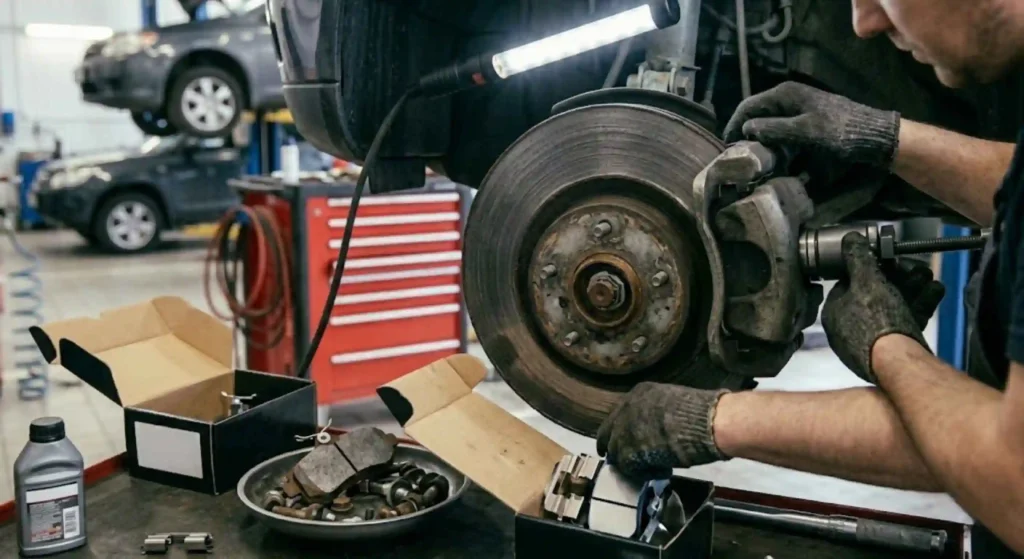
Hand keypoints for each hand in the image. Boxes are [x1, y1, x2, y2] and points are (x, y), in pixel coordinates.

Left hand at [596, 382, 729, 478]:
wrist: (704, 422)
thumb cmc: (698, 412)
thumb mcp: (671, 403)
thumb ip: (656, 413)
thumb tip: (657, 426)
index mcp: (637, 394)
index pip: (620, 415)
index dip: (624, 429)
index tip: (630, 439)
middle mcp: (624, 410)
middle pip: (608, 433)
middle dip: (616, 447)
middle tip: (626, 460)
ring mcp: (622, 431)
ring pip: (616, 452)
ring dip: (632, 461)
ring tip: (653, 466)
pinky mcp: (627, 452)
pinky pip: (628, 468)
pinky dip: (644, 472)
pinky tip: (663, 470)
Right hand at [724, 82, 900, 170]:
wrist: (873, 135)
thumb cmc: (839, 132)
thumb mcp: (804, 132)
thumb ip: (774, 129)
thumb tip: (747, 129)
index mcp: (784, 95)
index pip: (748, 106)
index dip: (734, 125)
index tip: (726, 146)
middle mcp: (788, 97)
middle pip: (757, 115)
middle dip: (746, 134)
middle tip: (739, 156)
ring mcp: (798, 108)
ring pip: (769, 124)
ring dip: (760, 141)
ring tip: (754, 160)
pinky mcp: (807, 119)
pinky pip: (782, 130)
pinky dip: (775, 142)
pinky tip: (775, 158)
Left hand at [821, 233, 944, 382]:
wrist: (900, 363)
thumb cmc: (877, 323)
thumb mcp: (867, 281)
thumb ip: (858, 258)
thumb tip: (849, 240)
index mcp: (835, 313)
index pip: (849, 282)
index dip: (871, 266)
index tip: (888, 258)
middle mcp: (850, 328)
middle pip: (876, 293)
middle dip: (899, 276)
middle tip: (916, 266)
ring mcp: (872, 340)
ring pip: (894, 306)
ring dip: (913, 287)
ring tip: (928, 275)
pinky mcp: (894, 348)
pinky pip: (906, 320)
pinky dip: (920, 304)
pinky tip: (935, 291)